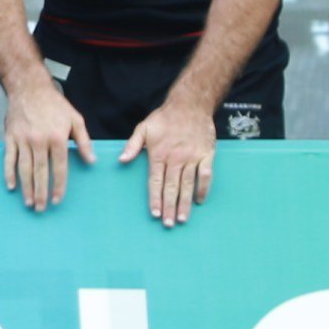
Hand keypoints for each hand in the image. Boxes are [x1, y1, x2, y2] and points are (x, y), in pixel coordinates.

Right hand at [1, 76, 89, 211]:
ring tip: (29, 203)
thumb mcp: (75, 119)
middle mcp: (39, 141)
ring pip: (24, 169)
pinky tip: (11, 186)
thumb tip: (91, 161)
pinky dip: (8, 173)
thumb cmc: (54, 104)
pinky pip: (9, 158)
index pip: (59, 168)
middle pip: (40, 172)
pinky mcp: (10, 137)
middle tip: (41, 209)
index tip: (57, 200)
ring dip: (27, 188)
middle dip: (41, 192)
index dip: (58, 186)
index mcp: (57, 138)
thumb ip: (83, 141)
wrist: (29, 87)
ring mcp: (23, 139)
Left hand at [122, 98, 217, 227]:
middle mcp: (176, 157)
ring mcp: (192, 157)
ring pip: (188, 184)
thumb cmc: (164, 118)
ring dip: (185, 203)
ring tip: (182, 219)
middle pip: (172, 187)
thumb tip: (121, 160)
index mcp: (159, 153)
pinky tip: (199, 201)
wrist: (190, 105)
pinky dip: (203, 188)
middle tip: (168, 224)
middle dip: (169, 207)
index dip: (155, 198)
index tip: (155, 213)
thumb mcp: (144, 128)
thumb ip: (132, 145)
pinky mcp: (206, 154)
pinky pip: (206, 175)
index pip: (156, 181)